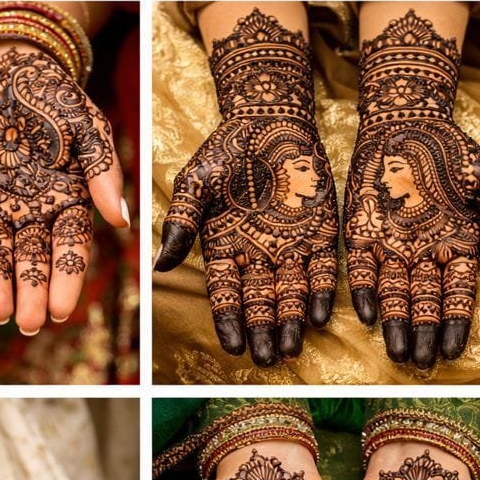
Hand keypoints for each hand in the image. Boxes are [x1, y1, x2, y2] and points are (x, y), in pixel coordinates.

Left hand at [0, 44, 126, 331]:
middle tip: (27, 324)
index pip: (70, 250)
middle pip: (33, 260)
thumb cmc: (54, 96)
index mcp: (67, 202)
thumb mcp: (87, 127)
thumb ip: (103, 171)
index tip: (61, 310)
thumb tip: (122, 221)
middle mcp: (33, 212)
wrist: (7, 66)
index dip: (65, 280)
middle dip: (30, 293)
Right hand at [154, 9, 338, 366]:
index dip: (229, 321)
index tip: (233, 347)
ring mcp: (288, 247)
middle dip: (263, 333)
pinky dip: (319, 293)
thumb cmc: (225, 151)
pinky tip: (318, 316)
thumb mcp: (195, 184)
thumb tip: (159, 265)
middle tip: (268, 360)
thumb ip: (180, 222)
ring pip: (290, 295)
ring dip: (291, 324)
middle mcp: (255, 257)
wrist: (269, 119)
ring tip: (292, 350)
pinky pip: (320, 270)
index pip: (225, 295)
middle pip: (259, 304)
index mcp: (223, 250)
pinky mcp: (319, 234)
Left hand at [344, 10, 479, 368]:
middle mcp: (423, 254)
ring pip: (394, 295)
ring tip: (397, 354)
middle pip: (424, 303)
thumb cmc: (450, 151)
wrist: (404, 123)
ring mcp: (391, 247)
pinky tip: (368, 316)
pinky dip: (365, 293)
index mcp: (456, 246)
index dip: (453, 323)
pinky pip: (362, 271)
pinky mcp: (361, 236)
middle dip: (422, 334)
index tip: (450, 350)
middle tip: (420, 364)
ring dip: (395, 325)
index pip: (456, 295)